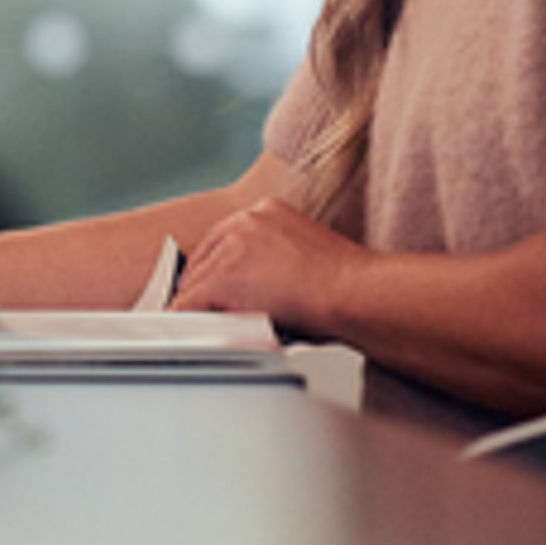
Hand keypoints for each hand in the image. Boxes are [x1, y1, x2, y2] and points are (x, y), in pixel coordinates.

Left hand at [172, 198, 363, 334]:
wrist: (356, 294)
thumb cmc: (347, 286)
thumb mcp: (305, 256)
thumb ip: (274, 260)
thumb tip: (258, 285)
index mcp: (267, 211)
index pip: (223, 239)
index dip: (217, 268)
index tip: (215, 286)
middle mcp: (246, 220)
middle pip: (204, 258)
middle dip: (204, 287)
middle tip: (206, 310)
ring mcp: (232, 247)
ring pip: (195, 281)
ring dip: (200, 306)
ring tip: (207, 325)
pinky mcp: (223, 277)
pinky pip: (190, 303)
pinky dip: (189, 320)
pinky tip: (194, 332)